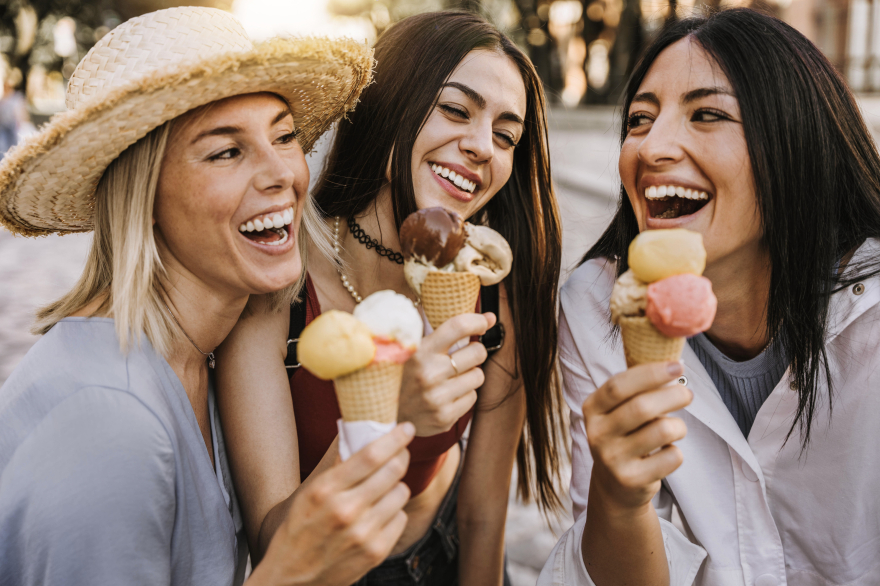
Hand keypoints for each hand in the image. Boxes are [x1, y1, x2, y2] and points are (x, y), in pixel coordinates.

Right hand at [252, 423, 414, 585]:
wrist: (290, 578)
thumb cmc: (298, 529)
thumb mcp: (309, 493)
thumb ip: (336, 466)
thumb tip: (361, 435)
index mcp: (325, 490)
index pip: (371, 455)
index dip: (395, 438)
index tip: (407, 428)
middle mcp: (346, 510)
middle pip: (393, 470)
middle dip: (401, 456)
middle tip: (400, 453)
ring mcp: (363, 533)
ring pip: (401, 492)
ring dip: (396, 486)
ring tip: (384, 489)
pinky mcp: (376, 552)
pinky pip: (401, 518)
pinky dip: (394, 513)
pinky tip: (380, 514)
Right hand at [399, 312, 495, 435]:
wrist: (382, 413)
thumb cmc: (404, 374)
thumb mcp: (414, 349)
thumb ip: (447, 332)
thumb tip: (491, 318)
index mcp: (419, 351)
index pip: (458, 327)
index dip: (477, 321)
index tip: (485, 321)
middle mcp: (429, 374)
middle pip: (477, 353)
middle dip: (474, 352)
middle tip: (462, 356)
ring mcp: (437, 398)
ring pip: (478, 376)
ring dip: (469, 374)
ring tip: (451, 377)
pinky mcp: (444, 418)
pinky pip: (472, 397)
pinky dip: (464, 394)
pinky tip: (447, 394)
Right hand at [583, 362, 691, 513]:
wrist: (615, 485)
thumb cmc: (626, 435)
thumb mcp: (620, 410)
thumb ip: (638, 389)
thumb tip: (674, 362)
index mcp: (592, 408)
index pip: (619, 385)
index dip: (651, 373)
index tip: (677, 365)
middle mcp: (597, 433)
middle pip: (643, 407)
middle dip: (673, 395)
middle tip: (688, 393)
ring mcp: (612, 458)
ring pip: (662, 431)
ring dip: (678, 426)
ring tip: (676, 428)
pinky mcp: (631, 480)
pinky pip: (671, 457)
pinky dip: (676, 452)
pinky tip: (666, 453)